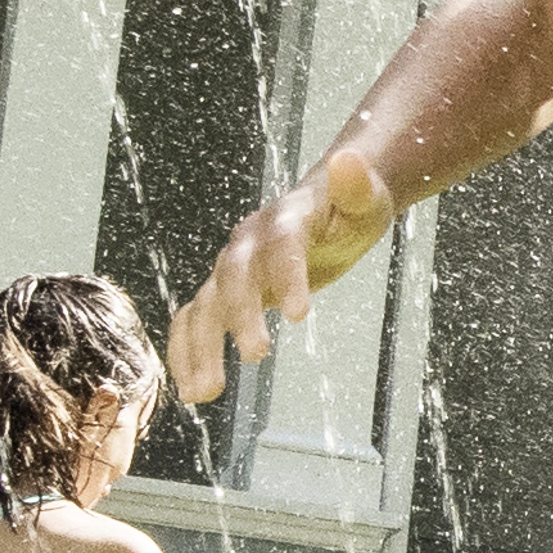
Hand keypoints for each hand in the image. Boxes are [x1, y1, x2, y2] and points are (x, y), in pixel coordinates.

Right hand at [168, 147, 396, 403]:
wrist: (325, 205)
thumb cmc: (352, 208)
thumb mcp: (366, 200)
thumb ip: (355, 186)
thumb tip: (345, 158)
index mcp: (287, 217)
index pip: (284, 244)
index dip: (288, 275)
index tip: (300, 315)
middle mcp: (249, 241)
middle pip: (235, 276)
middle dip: (240, 315)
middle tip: (258, 355)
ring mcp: (230, 266)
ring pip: (205, 304)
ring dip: (201, 346)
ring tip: (206, 394)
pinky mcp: (223, 290)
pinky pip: (194, 320)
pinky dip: (186, 351)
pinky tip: (190, 391)